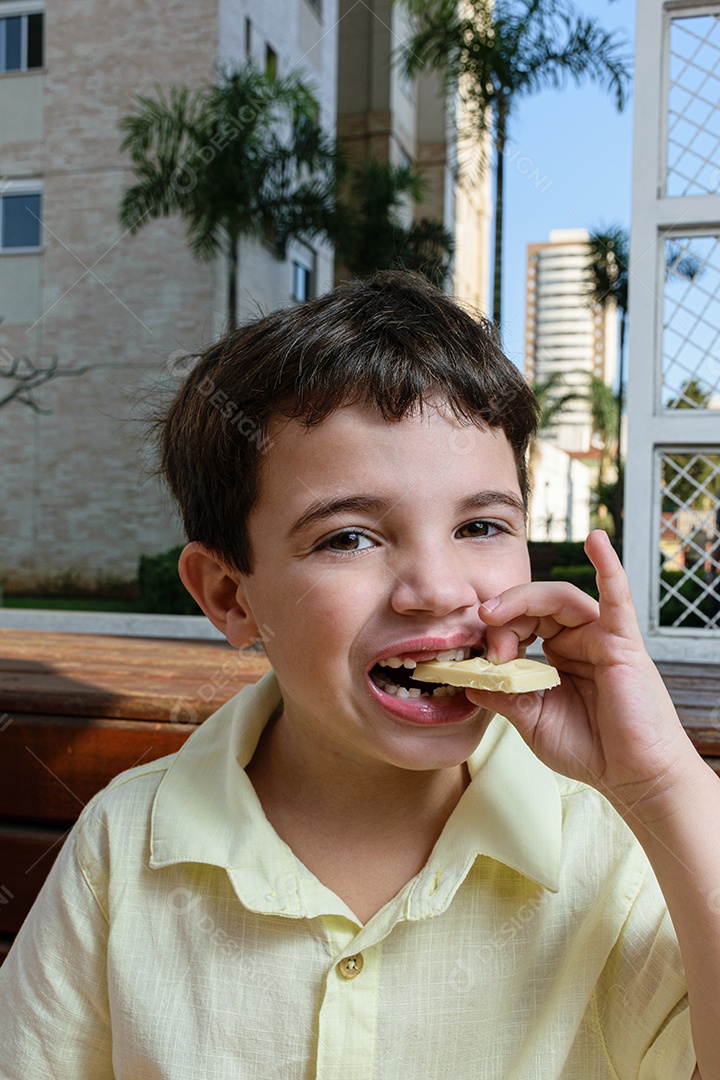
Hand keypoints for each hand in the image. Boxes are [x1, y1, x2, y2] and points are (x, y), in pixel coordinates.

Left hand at [466, 531, 701, 820]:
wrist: (632, 778)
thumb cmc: (590, 750)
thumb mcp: (531, 720)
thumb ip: (502, 696)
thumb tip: (466, 680)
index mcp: (556, 656)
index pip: (519, 624)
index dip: (495, 633)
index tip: (479, 657)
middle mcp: (577, 640)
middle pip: (535, 605)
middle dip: (504, 614)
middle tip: (484, 631)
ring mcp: (601, 637)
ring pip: (561, 598)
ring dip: (524, 599)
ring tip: (497, 613)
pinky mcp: (623, 642)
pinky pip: (616, 596)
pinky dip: (608, 566)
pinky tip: (597, 540)